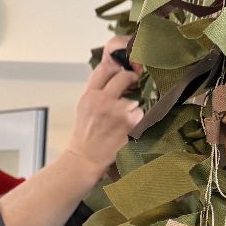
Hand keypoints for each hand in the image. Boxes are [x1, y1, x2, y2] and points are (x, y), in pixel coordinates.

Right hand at [64, 37, 142, 176]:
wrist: (85, 158)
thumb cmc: (85, 134)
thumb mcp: (85, 107)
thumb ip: (97, 90)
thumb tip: (115, 74)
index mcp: (89, 94)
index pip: (105, 68)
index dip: (117, 67)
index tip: (122, 71)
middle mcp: (102, 100)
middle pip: (124, 76)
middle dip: (132, 79)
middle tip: (135, 84)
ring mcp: (117, 111)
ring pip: (135, 97)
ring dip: (134, 105)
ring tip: (126, 116)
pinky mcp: (129, 123)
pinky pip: (140, 113)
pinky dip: (138, 119)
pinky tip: (129, 127)